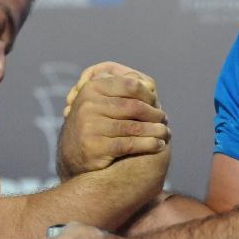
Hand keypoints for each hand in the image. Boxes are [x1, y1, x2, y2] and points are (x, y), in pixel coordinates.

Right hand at [57, 63, 169, 179]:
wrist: (73, 154)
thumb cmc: (96, 123)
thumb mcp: (101, 101)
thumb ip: (120, 90)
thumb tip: (149, 84)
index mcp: (92, 89)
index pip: (130, 85)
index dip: (148, 93)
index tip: (156, 101)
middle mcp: (88, 105)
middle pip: (134, 106)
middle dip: (154, 113)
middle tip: (164, 119)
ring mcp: (90, 126)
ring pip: (134, 127)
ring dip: (156, 130)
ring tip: (165, 133)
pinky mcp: (96, 146)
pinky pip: (130, 144)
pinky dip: (149, 144)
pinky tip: (158, 145)